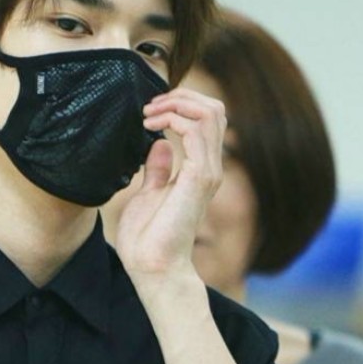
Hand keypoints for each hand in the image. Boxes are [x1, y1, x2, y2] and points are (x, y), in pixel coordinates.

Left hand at [113, 88, 225, 283]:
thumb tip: (157, 146)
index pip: (207, 119)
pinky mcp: (199, 177)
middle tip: (150, 106)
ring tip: (148, 114)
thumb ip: (158, 170)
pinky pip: (196, 131)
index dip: (181, 104)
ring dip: (176, 104)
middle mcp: (209, 167)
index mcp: (199, 169)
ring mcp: (208, 171)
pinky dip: (174, 118)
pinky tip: (151, 126)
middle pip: (215, 109)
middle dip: (182, 96)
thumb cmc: (147, 238)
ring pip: (210, 113)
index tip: (149, 111)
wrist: (152, 267)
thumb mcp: (149, 194)